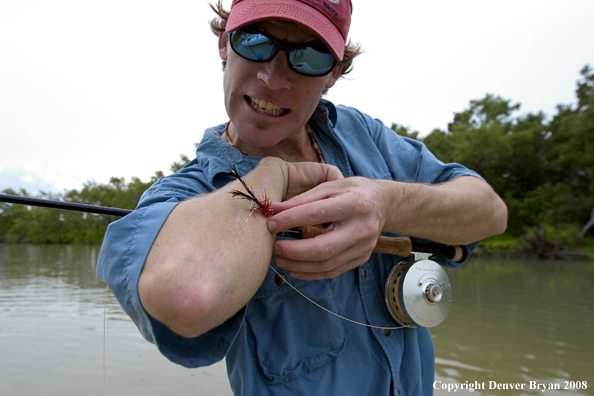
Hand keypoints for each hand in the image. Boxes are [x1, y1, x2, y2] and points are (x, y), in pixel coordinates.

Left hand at [267, 177, 388, 279]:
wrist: (384, 204)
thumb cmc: (354, 191)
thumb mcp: (330, 187)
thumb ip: (302, 199)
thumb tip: (273, 209)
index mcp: (354, 204)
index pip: (316, 214)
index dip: (290, 220)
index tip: (271, 223)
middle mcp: (362, 228)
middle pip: (323, 248)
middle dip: (294, 251)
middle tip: (274, 247)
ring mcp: (364, 247)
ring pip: (327, 265)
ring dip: (299, 265)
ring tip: (280, 258)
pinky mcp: (362, 258)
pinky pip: (333, 271)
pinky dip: (311, 273)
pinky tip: (295, 268)